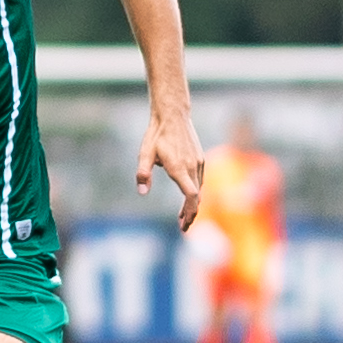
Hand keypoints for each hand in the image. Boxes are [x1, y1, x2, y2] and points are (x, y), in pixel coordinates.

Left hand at [137, 108, 205, 231]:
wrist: (173, 115)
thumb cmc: (156, 134)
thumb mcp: (145, 154)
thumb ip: (143, 174)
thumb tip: (143, 192)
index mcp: (180, 168)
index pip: (191, 196)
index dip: (189, 212)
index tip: (183, 224)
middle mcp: (192, 166)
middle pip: (196, 196)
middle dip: (190, 213)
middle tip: (183, 227)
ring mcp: (198, 162)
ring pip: (199, 188)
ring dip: (193, 204)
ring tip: (183, 216)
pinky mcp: (199, 158)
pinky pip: (199, 180)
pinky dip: (195, 192)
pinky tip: (188, 196)